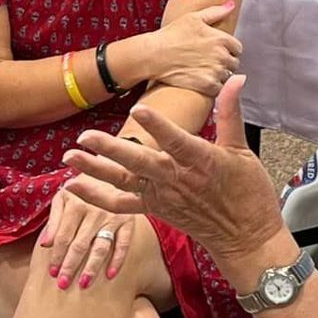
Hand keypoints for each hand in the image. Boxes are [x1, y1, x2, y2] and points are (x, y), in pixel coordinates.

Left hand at [37, 184, 135, 289]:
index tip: (51, 273)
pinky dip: (118, 260)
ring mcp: (113, 217)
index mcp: (76, 204)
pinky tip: (110, 275)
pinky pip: (123, 244)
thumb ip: (53, 221)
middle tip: (63, 285)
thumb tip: (45, 245)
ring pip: (101, 247)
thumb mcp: (63, 198)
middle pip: (80, 245)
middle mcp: (95, 211)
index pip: (63, 236)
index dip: (57, 255)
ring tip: (84, 284)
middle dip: (70, 266)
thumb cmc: (81, 188)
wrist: (110, 172)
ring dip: (92, 267)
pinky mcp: (128, 221)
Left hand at [62, 76, 282, 277]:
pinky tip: (74, 186)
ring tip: (69, 156)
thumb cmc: (248, 193)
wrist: (245, 238)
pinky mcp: (154, 209)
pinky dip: (96, 197)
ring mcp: (162, 196)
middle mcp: (178, 179)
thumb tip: (235, 78)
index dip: (157, 126)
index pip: (176, 141)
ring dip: (95, 170)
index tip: (137, 110)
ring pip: (124, 182)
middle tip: (85, 136)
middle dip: (111, 149)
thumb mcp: (243, 150)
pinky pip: (121, 205)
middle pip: (140, 162)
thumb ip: (230, 113)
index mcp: (202, 161)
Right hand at [144, 0, 241, 96]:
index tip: (217, 51)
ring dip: (218, 75)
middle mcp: (221, 55)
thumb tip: (231, 5)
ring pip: (227, 77)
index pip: (237, 48)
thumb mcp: (193, 18)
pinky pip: (219, 89)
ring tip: (203, 71)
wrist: (154, 54)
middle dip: (224, 63)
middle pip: (233, 64)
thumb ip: (216, 12)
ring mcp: (215, 71)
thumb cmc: (171, 35)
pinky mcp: (207, 85)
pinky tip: (201, 81)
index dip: (228, 50)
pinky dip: (212, 87)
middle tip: (208, 62)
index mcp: (221, 39)